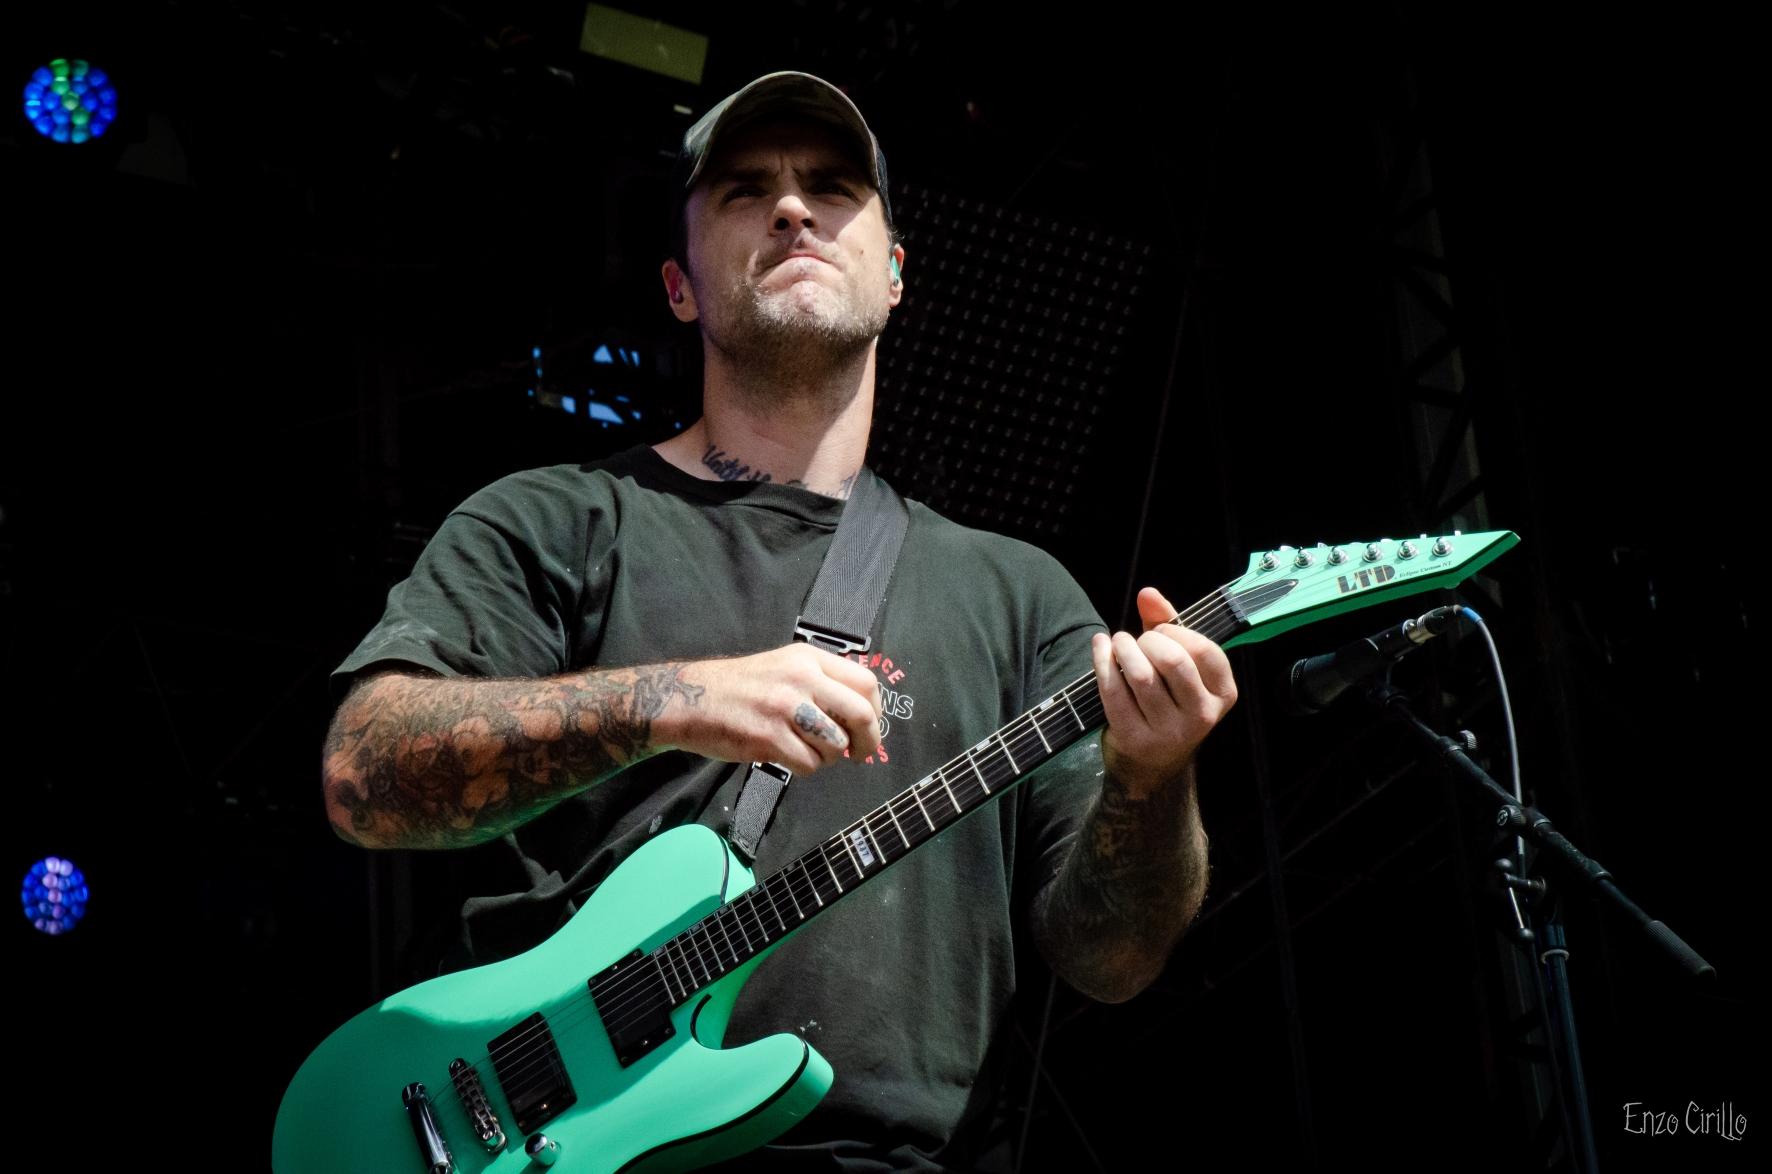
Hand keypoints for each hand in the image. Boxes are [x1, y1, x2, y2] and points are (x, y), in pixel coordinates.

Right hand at [663, 643, 883, 774]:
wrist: (689, 699)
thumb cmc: (740, 687)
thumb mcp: (784, 666)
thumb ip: (821, 681)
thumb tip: (863, 713)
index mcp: (809, 658)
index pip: (866, 682)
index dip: (877, 712)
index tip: (869, 728)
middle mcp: (801, 678)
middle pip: (861, 714)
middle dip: (868, 742)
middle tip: (860, 755)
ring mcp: (785, 708)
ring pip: (836, 745)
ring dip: (829, 757)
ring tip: (809, 750)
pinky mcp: (768, 738)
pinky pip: (809, 764)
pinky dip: (805, 768)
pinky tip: (788, 756)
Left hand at [1091, 587, 1237, 797]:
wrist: (1151, 763)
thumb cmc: (1169, 699)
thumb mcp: (1180, 663)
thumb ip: (1168, 624)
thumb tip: (1147, 593)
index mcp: (1223, 694)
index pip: (1204, 651)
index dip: (1177, 632)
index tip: (1161, 630)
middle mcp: (1202, 716)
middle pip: (1173, 661)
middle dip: (1149, 639)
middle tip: (1138, 640)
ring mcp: (1169, 731)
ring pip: (1141, 676)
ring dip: (1123, 648)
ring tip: (1118, 642)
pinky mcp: (1135, 738)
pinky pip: (1114, 692)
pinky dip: (1102, 662)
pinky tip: (1100, 647)